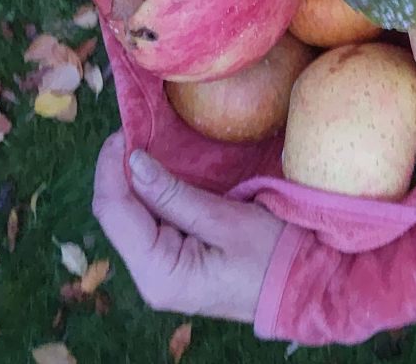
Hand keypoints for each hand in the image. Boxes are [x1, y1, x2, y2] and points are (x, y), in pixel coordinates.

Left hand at [92, 131, 284, 322]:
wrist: (304, 287)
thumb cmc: (274, 253)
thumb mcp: (226, 219)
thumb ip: (174, 194)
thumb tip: (133, 160)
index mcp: (159, 274)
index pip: (114, 213)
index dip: (110, 167)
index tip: (123, 129)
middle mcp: (149, 279)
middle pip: (118, 216)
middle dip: (122, 172)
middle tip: (139, 130)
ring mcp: (160, 274)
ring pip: (132, 219)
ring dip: (137, 182)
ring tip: (148, 144)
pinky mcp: (173, 265)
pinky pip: (151, 226)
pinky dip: (154, 197)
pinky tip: (163, 174)